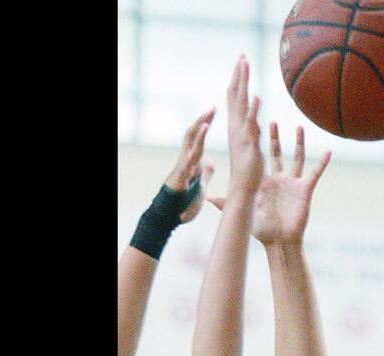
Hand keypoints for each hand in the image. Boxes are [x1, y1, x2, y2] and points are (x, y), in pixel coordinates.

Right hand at [163, 107, 216, 223]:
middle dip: (203, 120)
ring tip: (209, 113)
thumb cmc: (183, 205)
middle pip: (194, 134)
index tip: (214, 112)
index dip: (206, 125)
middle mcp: (187, 161)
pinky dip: (198, 141)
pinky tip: (204, 130)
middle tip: (213, 107)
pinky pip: (190, 154)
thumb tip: (210, 160)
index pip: (200, 139)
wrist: (169, 219)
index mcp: (193, 163)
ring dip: (200, 126)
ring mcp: (183, 166)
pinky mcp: (182, 173)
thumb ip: (205, 172)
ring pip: (190, 140)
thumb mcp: (200, 186)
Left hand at [210, 123, 330, 244]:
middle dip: (274, 138)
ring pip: (297, 157)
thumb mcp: (244, 212)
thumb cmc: (262, 230)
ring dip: (299, 143)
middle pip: (277, 153)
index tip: (251, 130)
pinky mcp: (305, 190)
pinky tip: (329, 151)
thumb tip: (208, 197)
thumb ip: (227, 203)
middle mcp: (279, 179)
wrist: (279, 242)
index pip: (260, 158)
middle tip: (270, 122)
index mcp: (265, 181)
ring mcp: (293, 183)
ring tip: (299, 127)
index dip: (256, 146)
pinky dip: (323, 162)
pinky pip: (315, 173)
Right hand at [225, 55, 263, 193]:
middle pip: (235, 94)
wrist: (242, 190)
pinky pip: (251, 123)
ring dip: (243, 82)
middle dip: (239, 74)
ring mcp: (241, 133)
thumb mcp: (250, 146)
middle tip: (242, 55)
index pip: (235, 98)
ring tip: (245, 63)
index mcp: (236, 127)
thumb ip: (252, 133)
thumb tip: (257, 124)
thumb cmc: (246, 173)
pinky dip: (253, 109)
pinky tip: (256, 94)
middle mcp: (235, 127)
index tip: (241, 63)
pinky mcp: (249, 143)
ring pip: (241, 103)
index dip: (237, 80)